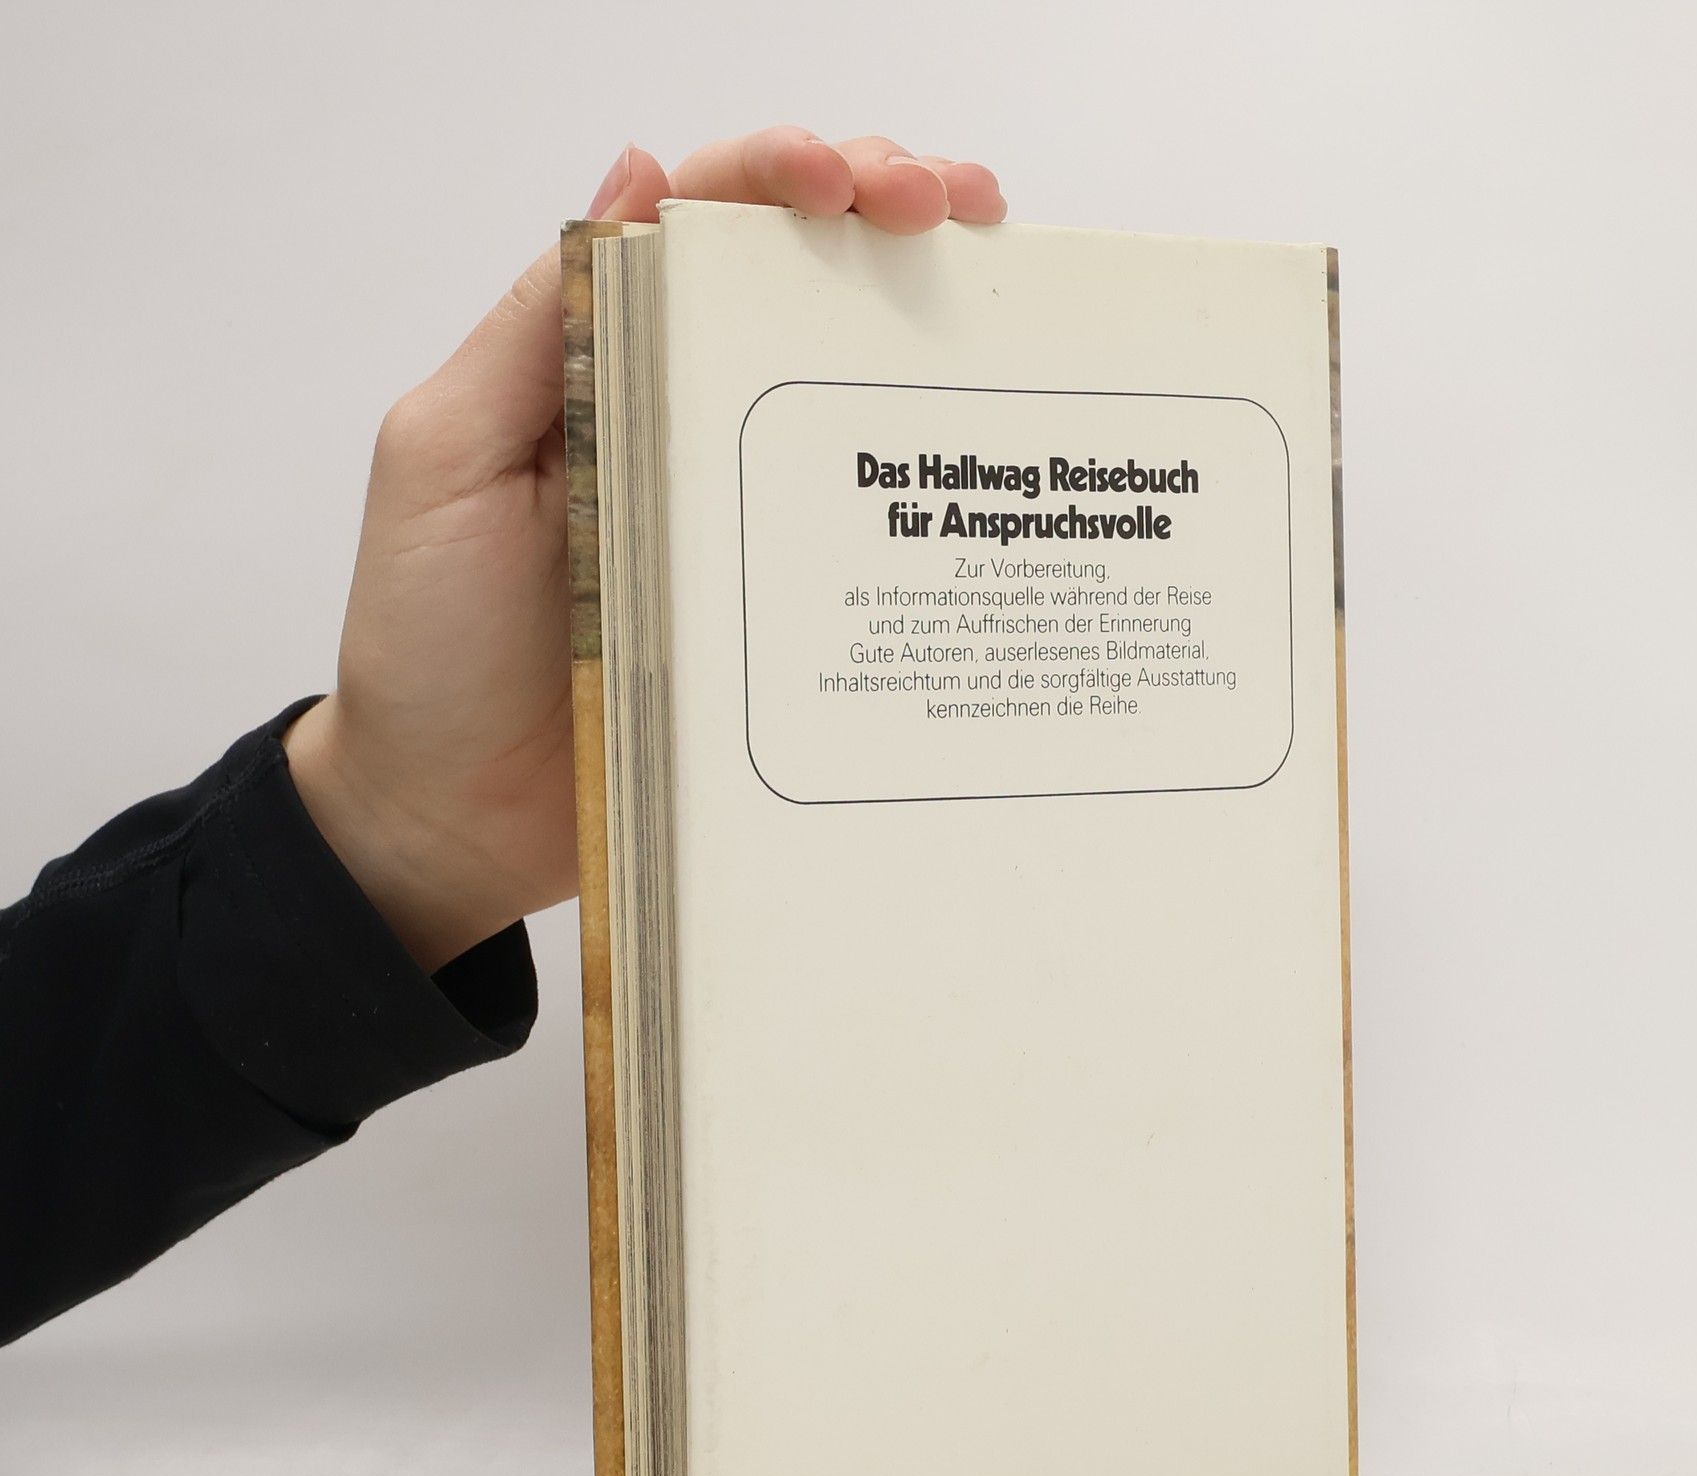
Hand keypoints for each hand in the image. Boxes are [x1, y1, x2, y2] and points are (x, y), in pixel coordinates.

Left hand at [286, 131, 1006, 972]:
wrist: (457, 815)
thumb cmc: (430, 644)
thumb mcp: (446, 459)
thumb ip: (537, 329)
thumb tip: (635, 178)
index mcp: (598, 358)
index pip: (702, 222)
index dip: (784, 172)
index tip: (857, 182)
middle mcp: (681, 413)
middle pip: (796, 275)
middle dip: (887, 206)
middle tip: (958, 205)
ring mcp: (738, 506)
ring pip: (844, 379)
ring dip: (928, 307)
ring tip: (999, 267)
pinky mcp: (777, 597)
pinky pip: (859, 517)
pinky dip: (923, 468)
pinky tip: (981, 430)